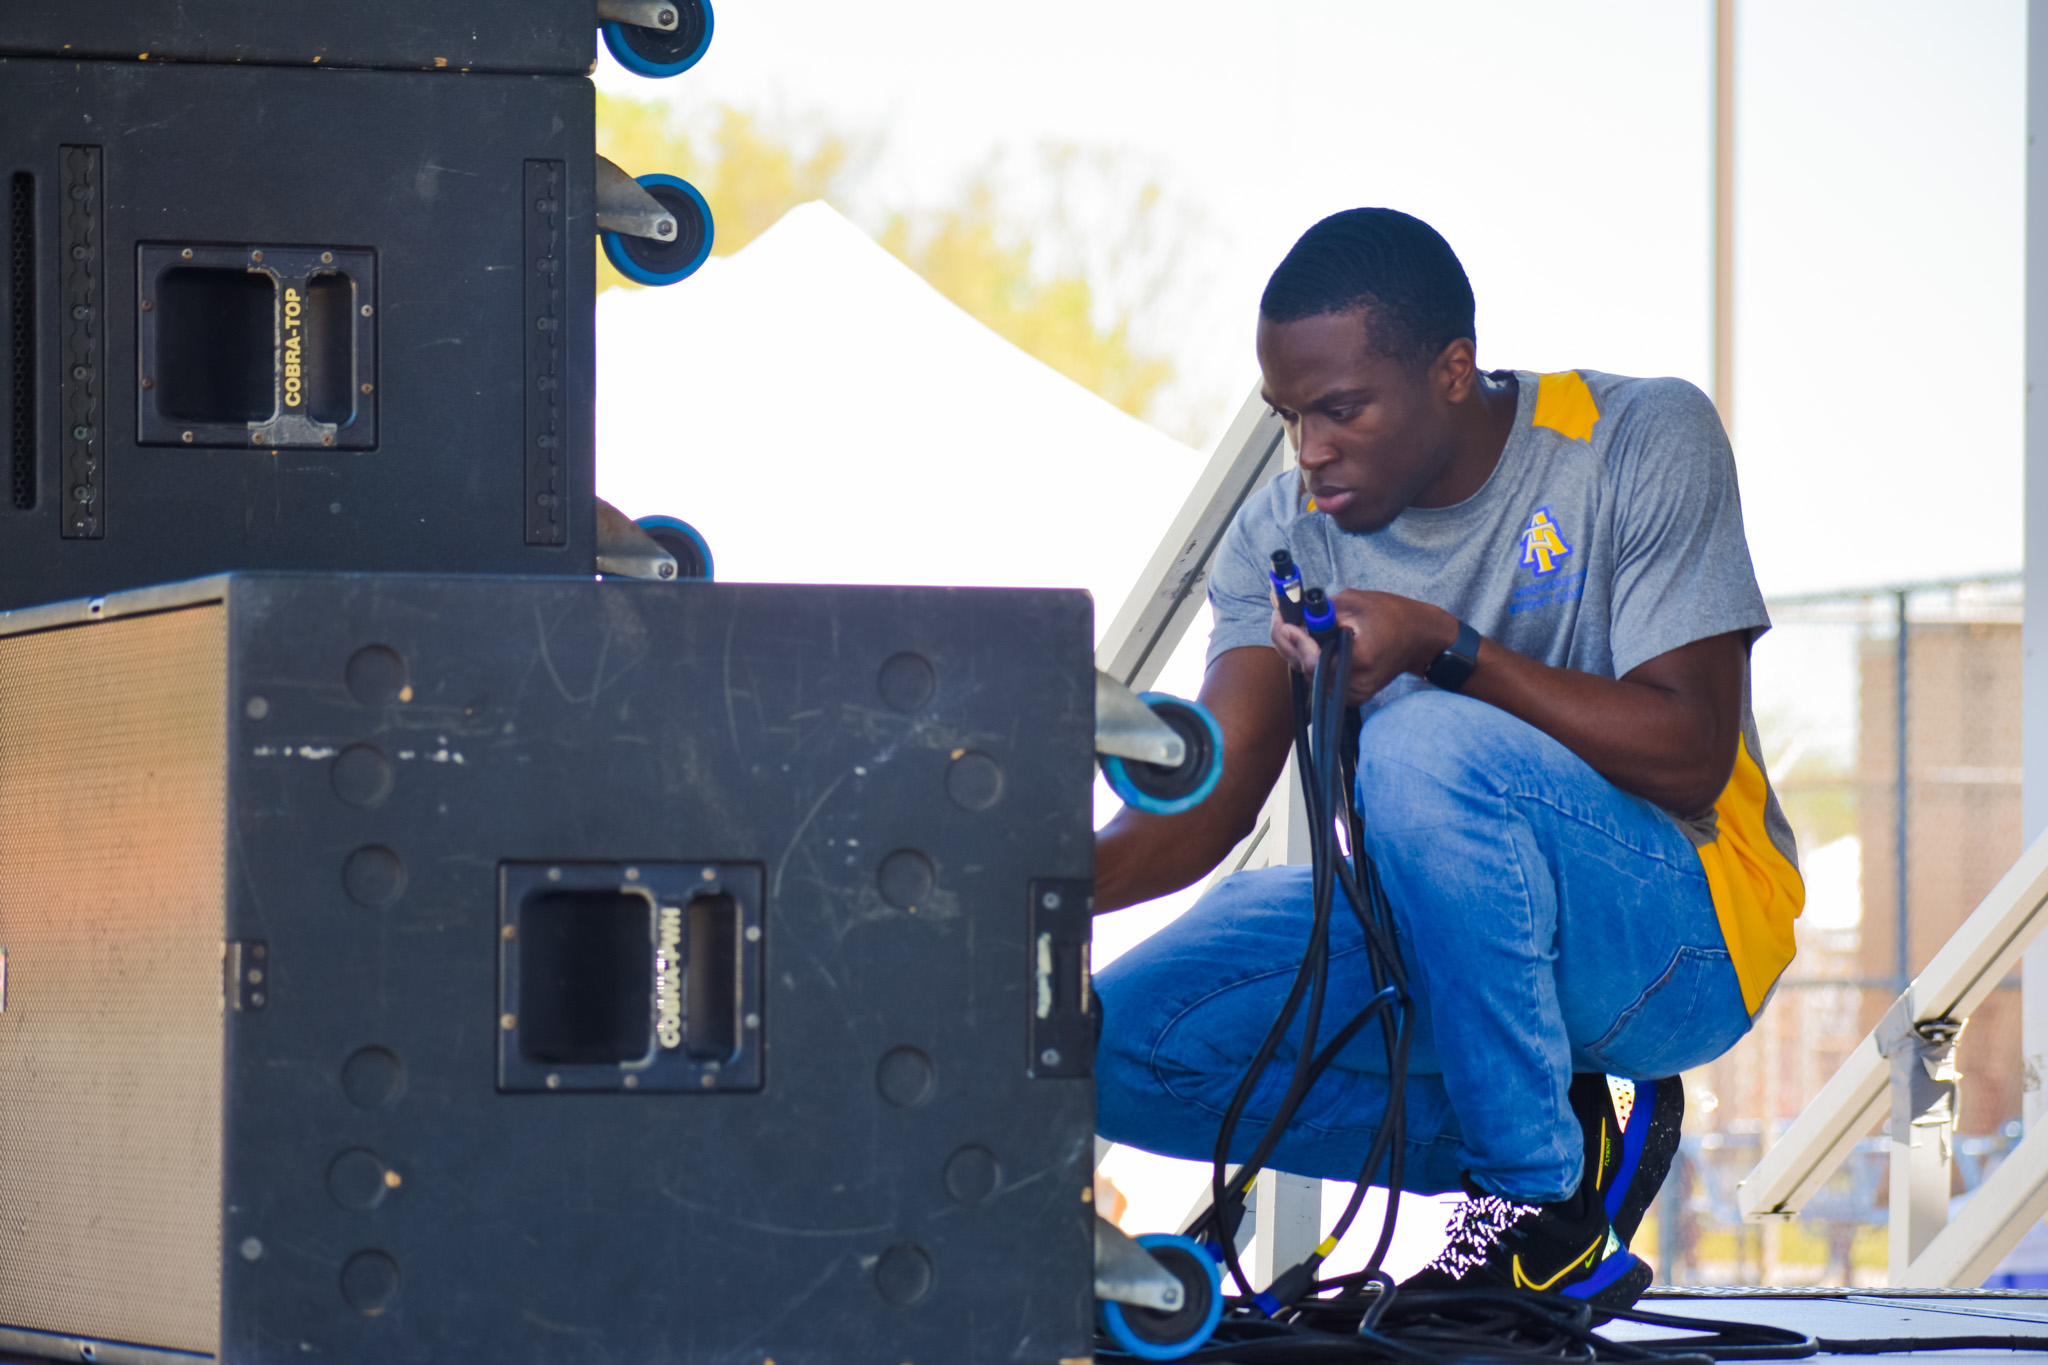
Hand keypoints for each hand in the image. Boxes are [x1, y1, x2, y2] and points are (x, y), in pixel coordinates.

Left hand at [1268, 589, 1459, 706]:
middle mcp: (1355, 684)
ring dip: (1299, 652)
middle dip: (1289, 643)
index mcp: (1359, 660)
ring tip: (1295, 626)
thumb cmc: (1390, 614)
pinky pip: (1321, 679)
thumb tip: (1291, 612)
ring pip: (1310, 676)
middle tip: (1280, 618)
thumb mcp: (1354, 602)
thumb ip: (1320, 610)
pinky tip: (1311, 642)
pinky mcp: (1352, 696)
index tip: (1283, 620)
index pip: (1312, 660)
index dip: (1294, 640)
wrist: (1418, 637)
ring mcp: (1354, 694)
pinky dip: (1313, 661)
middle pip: (1305, 670)